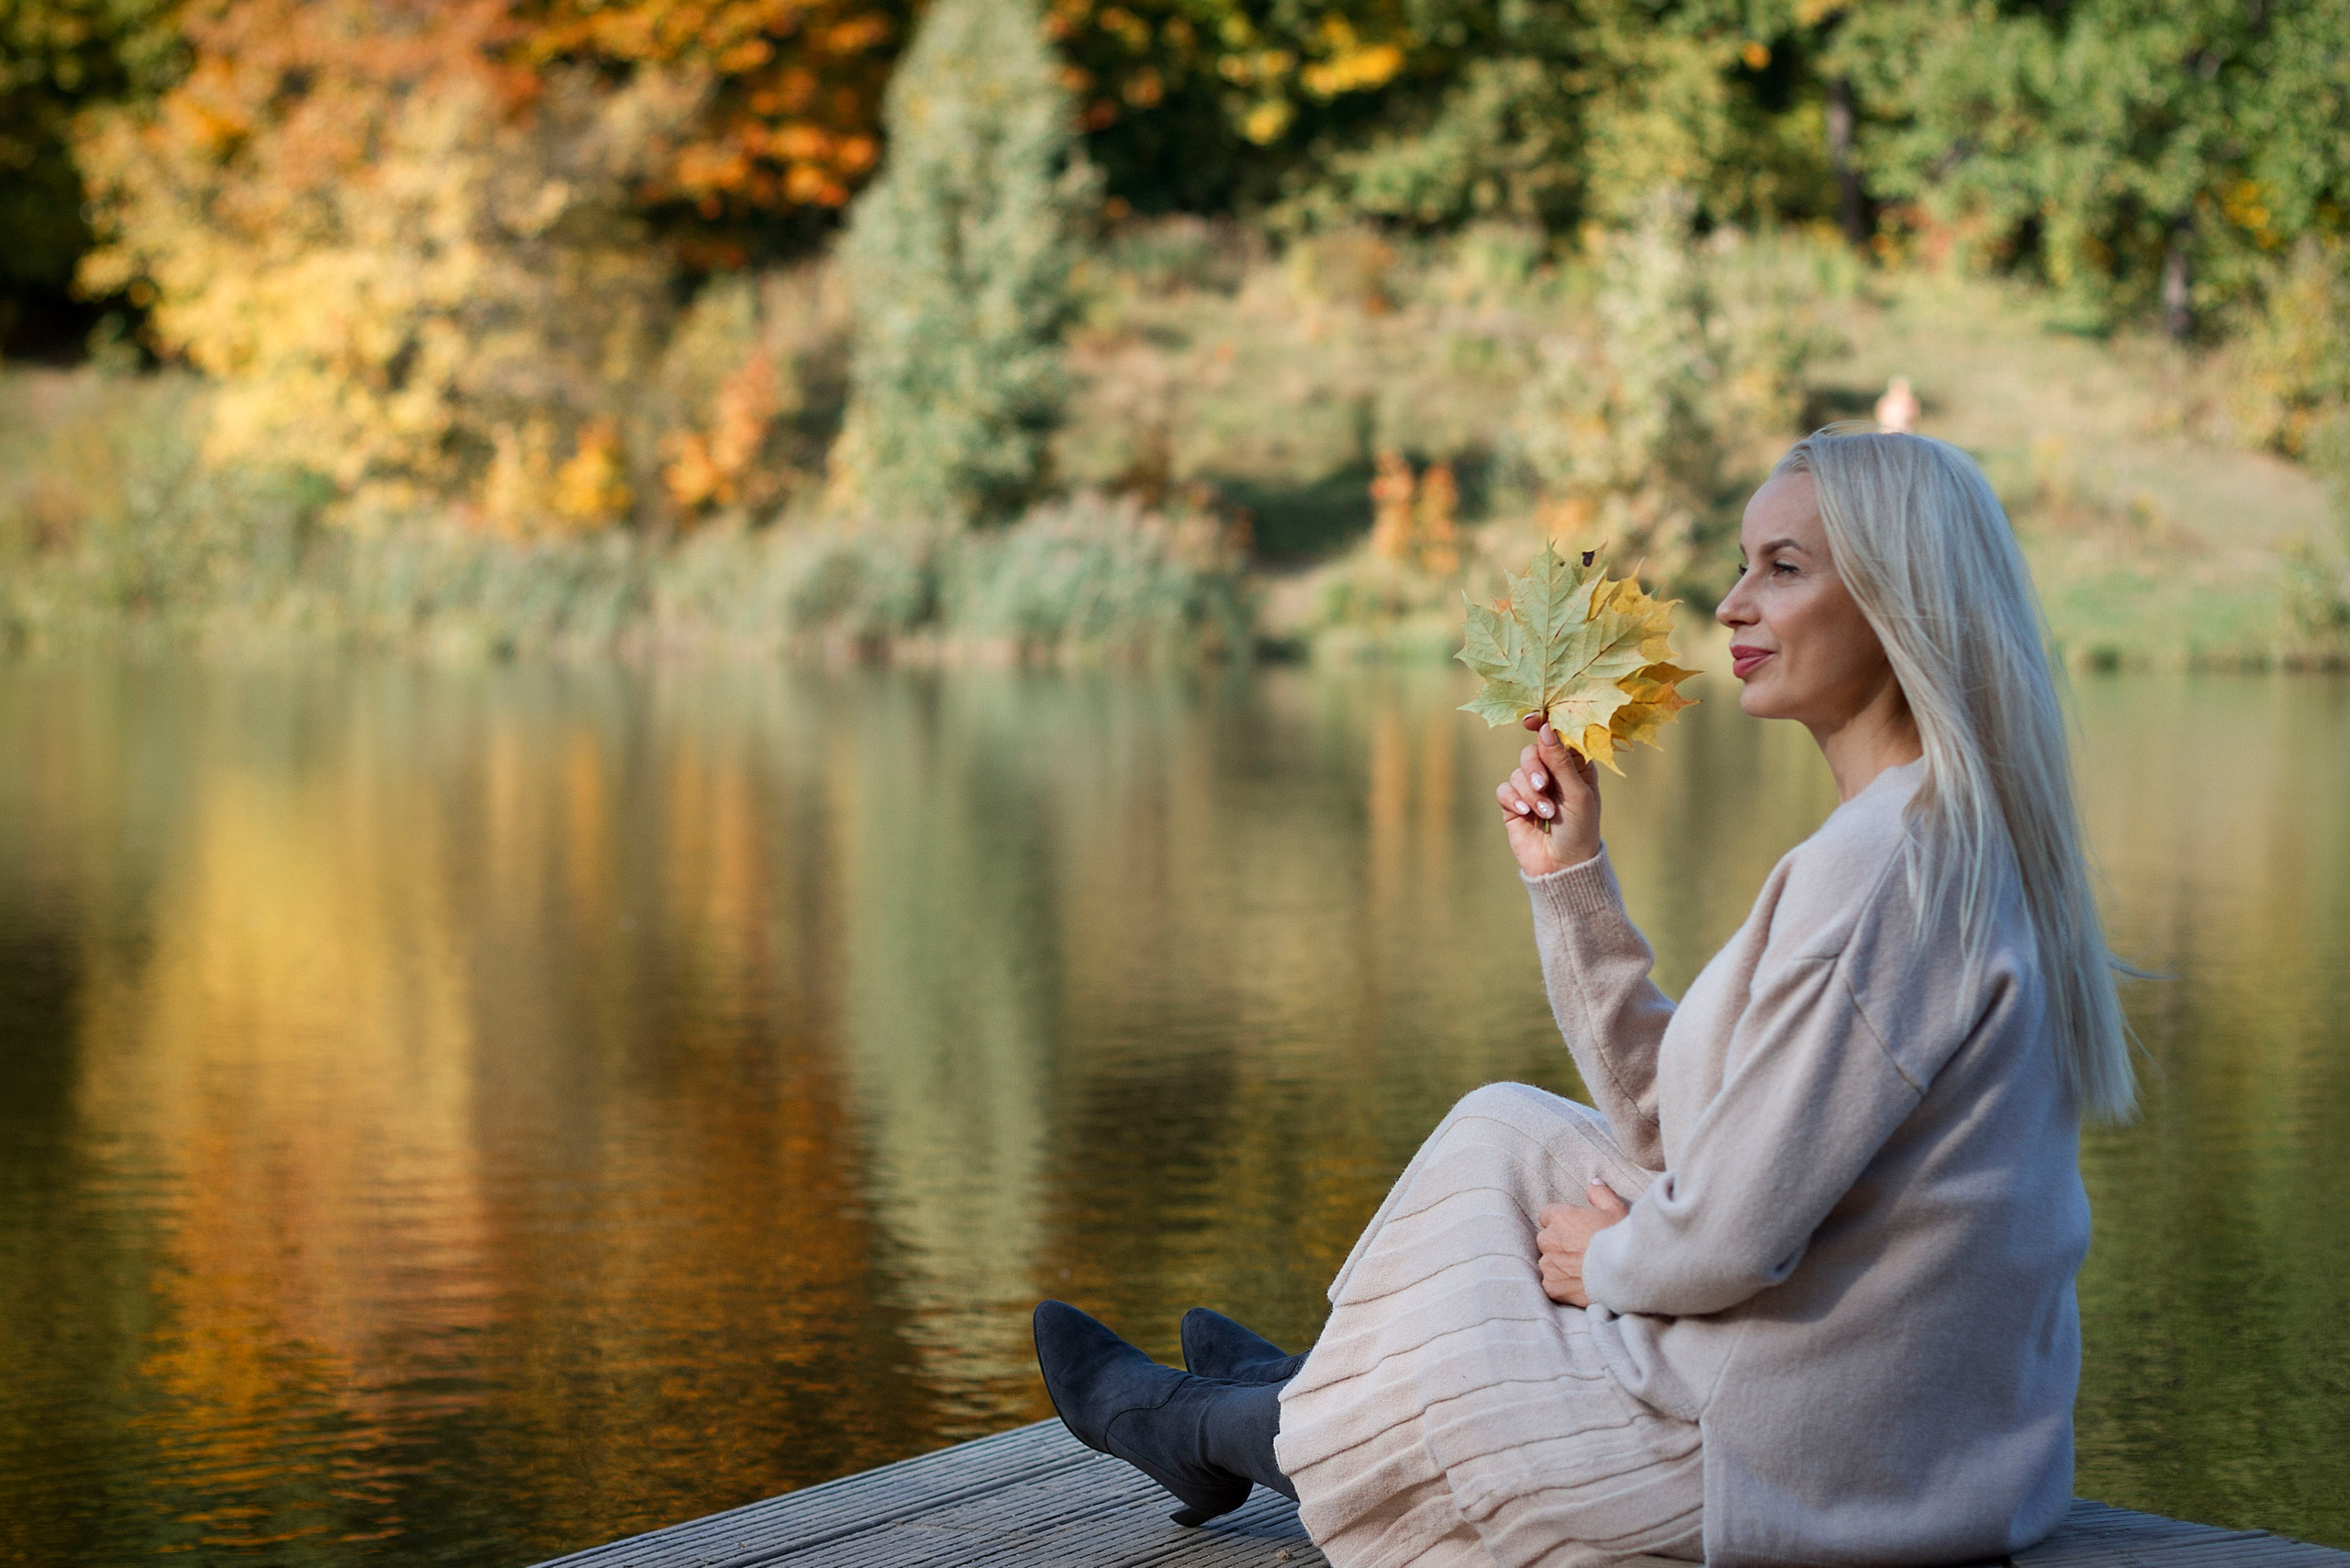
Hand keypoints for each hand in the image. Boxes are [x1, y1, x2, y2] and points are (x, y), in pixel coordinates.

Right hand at [1495, 716, 1600, 876]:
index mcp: (1574, 766)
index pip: (1557, 737)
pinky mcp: (1514, 803)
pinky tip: (1526, 814)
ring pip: (1517, 771)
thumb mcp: (1577, 793)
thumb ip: (1560, 761)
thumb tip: (1545, 728)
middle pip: (1531, 751)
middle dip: (1535, 768)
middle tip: (1543, 786)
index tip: (1530, 721)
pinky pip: (1504, 789)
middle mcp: (1552, 773)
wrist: (1562, 866)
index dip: (1544, 726)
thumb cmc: (1581, 829)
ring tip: (1543, 813)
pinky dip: (1514, 799)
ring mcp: (1531, 788)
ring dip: (1529, 792)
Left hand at [1535, 1179, 1630, 1307]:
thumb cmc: (1621, 1239)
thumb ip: (1601, 1194)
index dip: (1563, 1222)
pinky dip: (1562, 1284)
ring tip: (1583, 1269)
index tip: (1576, 1229)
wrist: (1626, 1275)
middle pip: (1547, 1239)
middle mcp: (1549, 1240)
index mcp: (1560, 1217)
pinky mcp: (1552, 1287)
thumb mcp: (1617, 1209)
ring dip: (1560, 1264)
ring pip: (1548, 1262)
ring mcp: (1549, 1265)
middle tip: (1582, 1250)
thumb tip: (1593, 1184)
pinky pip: (1551, 1283)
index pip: (1548, 1215)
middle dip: (1560, 1243)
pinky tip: (1580, 1284)